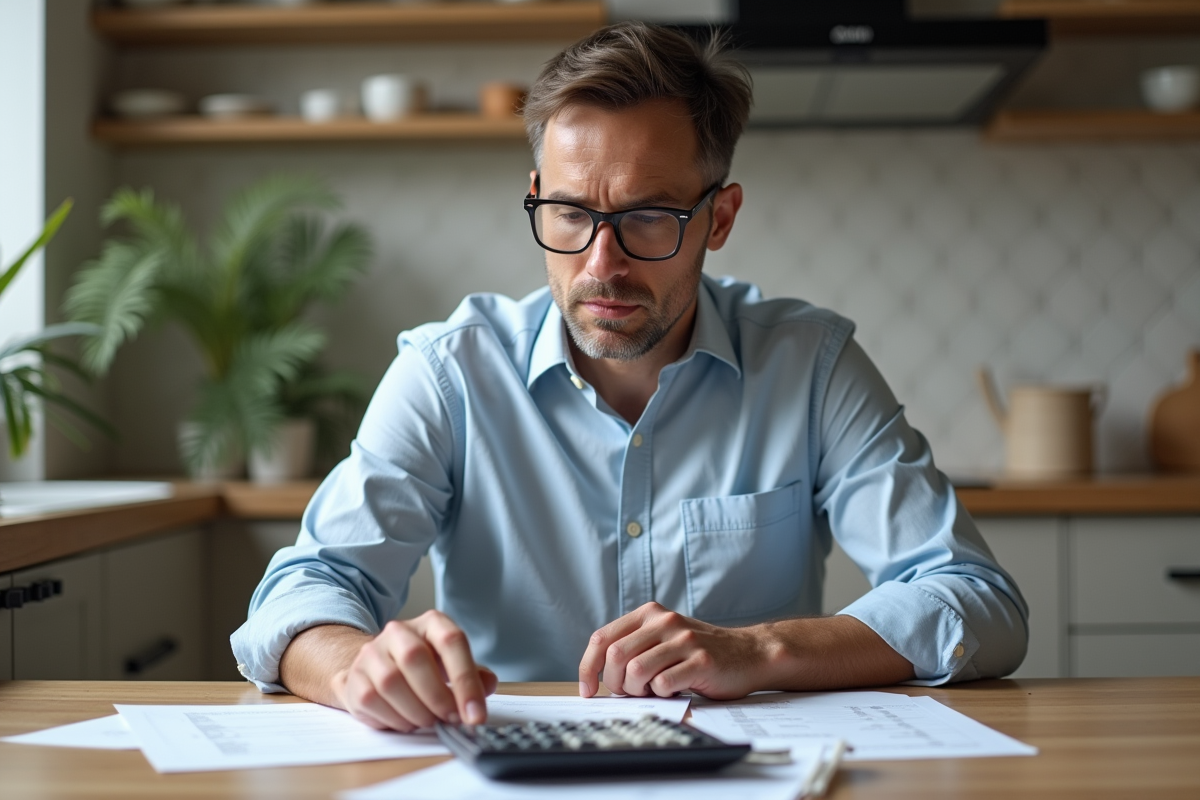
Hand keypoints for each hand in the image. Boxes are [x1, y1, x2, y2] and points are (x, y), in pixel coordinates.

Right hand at [332, 611, 497, 731]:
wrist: (375, 670)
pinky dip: (394, 718)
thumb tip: (488, 685)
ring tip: (429, 721)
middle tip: (452, 719)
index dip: (466, 680)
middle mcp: (399, 631)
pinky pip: (372, 700)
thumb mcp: (451, 665)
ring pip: (390, 681)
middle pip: (415, 658)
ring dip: (416, 710)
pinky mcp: (355, 677)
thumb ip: (473, 675)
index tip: (476, 714)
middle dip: (438, 697)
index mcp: (430, 623)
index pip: (451, 641)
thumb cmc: (422, 669)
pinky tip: (407, 722)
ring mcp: (372, 652)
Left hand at [578, 602, 768, 699]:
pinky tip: (673, 691)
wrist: (749, 654)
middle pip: (615, 655)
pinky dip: (661, 695)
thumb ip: (633, 646)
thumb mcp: (663, 637)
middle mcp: (665, 621)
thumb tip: (596, 675)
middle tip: (630, 692)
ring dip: (637, 690)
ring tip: (652, 691)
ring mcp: (684, 640)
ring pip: (636, 670)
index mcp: (649, 613)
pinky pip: (663, 684)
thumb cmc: (698, 653)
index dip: (588, 667)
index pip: (602, 638)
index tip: (588, 689)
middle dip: (614, 683)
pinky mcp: (701, 661)